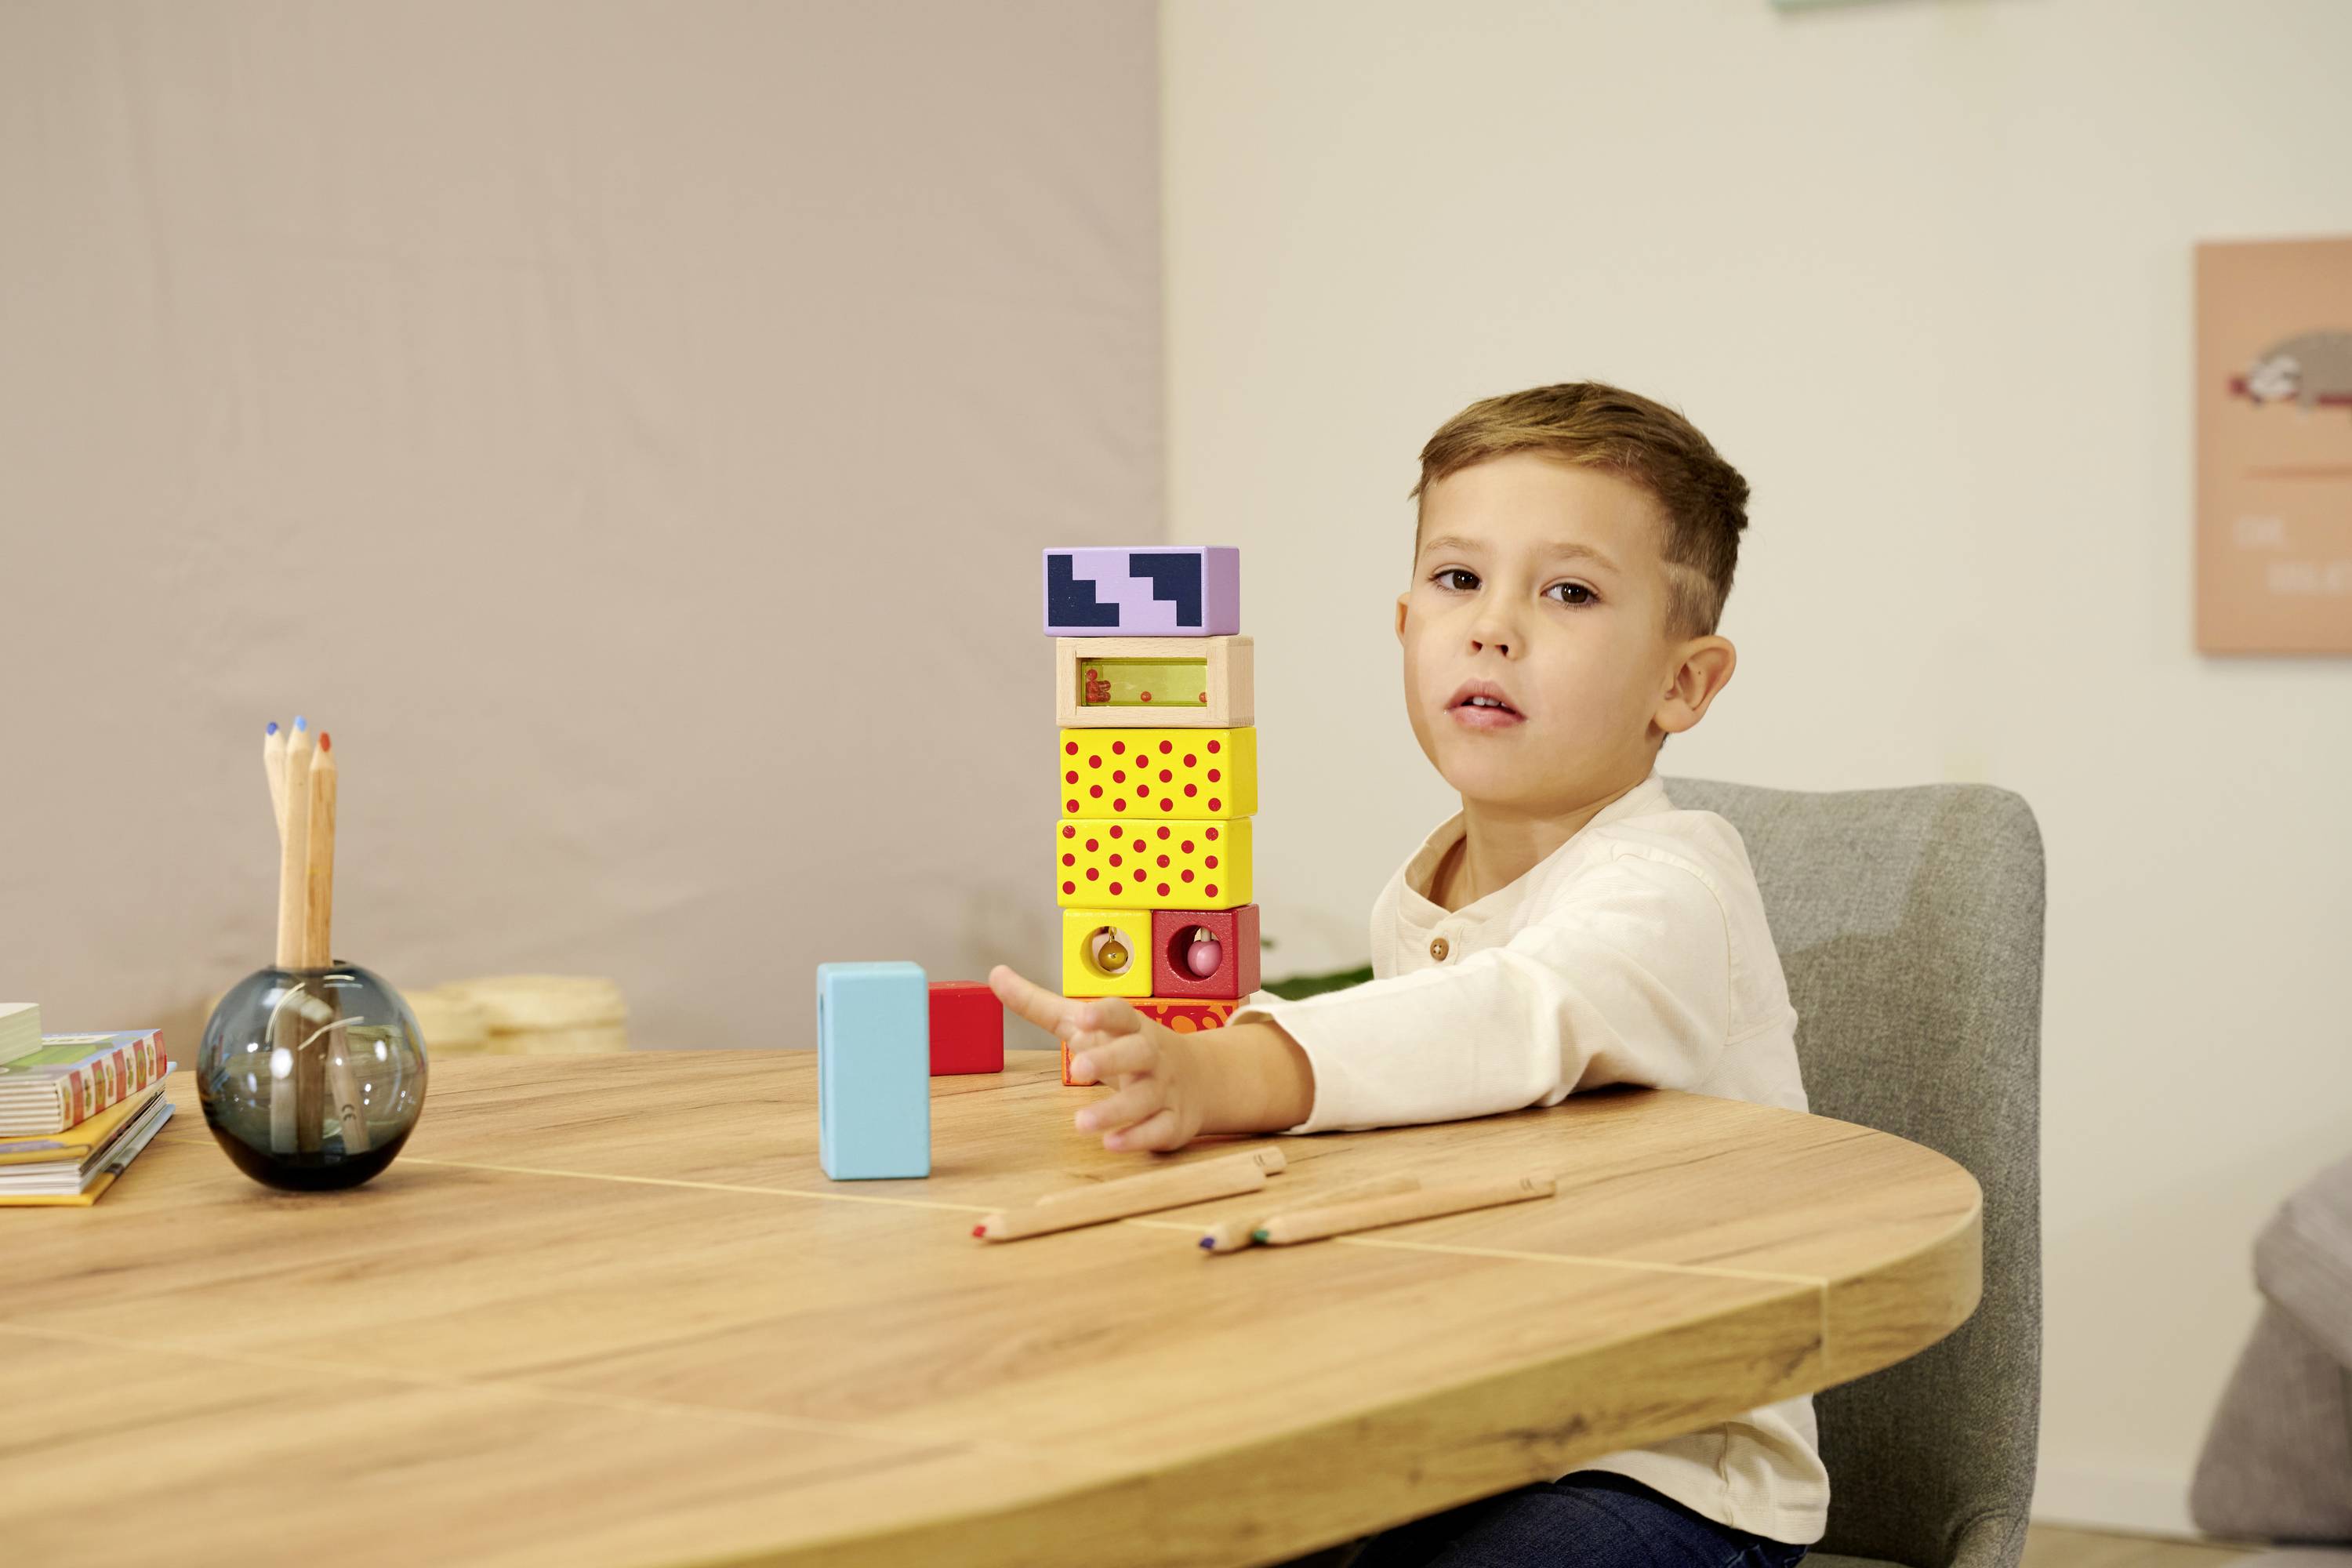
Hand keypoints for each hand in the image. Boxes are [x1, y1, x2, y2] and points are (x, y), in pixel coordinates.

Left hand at [988, 964, 1206, 1151]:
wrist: (1200, 1079)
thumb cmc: (1127, 1046)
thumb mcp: (1085, 1025)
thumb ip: (1039, 1004)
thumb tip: (995, 975)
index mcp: (1130, 1027)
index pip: (1123, 1014)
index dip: (1105, 1013)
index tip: (1083, 1014)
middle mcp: (1152, 1055)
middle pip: (1138, 1052)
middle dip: (1111, 1059)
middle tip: (1079, 1068)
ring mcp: (1165, 1089)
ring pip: (1145, 1098)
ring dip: (1116, 1109)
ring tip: (1081, 1123)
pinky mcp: (1173, 1121)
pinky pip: (1159, 1129)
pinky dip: (1138, 1137)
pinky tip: (1111, 1143)